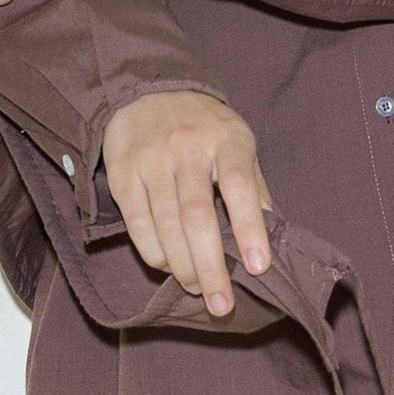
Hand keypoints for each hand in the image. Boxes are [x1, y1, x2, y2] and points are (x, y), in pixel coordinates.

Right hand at [101, 91, 274, 315]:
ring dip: (183, 266)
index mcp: (227, 139)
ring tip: (198, 290)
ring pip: (167, 224)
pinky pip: (137, 222)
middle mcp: (188, 148)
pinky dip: (153, 252)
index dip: (250, 228)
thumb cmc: (205, 128)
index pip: (240, 186)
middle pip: (198, 216)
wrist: (147, 90)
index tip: (258, 268)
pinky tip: (167, 267)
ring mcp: (152, 159)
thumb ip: (254, 187)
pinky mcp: (123, 172)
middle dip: (211, 267)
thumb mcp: (239, 142)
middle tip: (221, 305)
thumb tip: (271, 236)